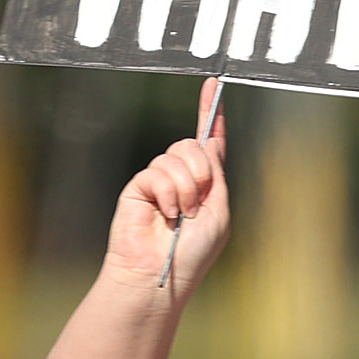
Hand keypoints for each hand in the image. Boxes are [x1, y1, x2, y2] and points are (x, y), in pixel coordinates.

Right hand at [104, 79, 229, 299]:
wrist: (159, 272)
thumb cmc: (192, 253)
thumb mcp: (219, 212)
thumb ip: (216, 176)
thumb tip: (210, 145)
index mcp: (207, 185)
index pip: (210, 142)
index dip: (210, 114)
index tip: (213, 86)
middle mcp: (183, 180)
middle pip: (193, 145)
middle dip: (200, 171)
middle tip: (197, 202)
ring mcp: (160, 182)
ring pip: (175, 156)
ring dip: (184, 187)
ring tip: (180, 215)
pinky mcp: (139, 186)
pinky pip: (156, 171)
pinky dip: (166, 193)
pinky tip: (164, 215)